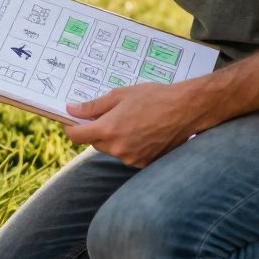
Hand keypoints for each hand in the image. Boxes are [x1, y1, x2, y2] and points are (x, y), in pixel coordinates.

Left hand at [64, 82, 218, 166]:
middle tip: (112, 115)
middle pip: (94, 142)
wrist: (187, 109)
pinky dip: (130, 146)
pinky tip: (143, 132)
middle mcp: (118, 147)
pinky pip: (127, 155)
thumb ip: (93, 106)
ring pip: (111, 149)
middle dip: (97, 130)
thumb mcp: (120, 95)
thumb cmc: (154, 97)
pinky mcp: (144, 163)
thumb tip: (71, 110)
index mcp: (109, 129)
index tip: (72, 122)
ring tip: (133, 122)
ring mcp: (131, 158)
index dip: (71, 128)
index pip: (77, 136)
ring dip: (114, 138)